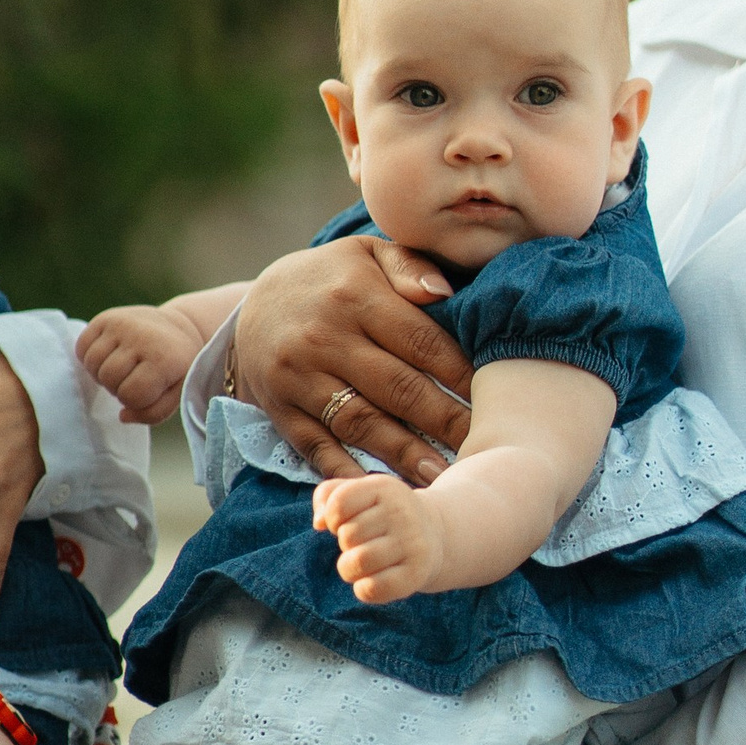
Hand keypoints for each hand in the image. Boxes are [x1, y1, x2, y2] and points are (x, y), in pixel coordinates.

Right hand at [77, 304, 197, 424]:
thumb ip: (153, 414)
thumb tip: (122, 416)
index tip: (144, 391)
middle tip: (129, 379)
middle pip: (108, 377)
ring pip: (92, 362)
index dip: (133, 400)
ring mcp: (122, 324)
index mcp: (163, 359)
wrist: (179, 329)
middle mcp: (141, 337)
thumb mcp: (176, 394)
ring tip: (118, 369)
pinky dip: (88, 357)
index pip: (130, 395)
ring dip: (101, 373)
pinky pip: (82, 346)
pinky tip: (107, 356)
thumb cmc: (175, 368)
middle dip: (116, 387)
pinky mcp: (106, 317)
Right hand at [234, 236, 470, 482]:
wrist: (250, 306)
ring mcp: (299, 379)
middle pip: (397, 388)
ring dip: (405, 455)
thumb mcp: (365, 253)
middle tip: (484, 447)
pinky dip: (349, 474)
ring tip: (445, 479)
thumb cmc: (329, 280)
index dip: (460, 373)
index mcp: (354, 296)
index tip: (495, 397)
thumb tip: (445, 294)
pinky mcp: (281, 411)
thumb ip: (408, 266)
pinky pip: (318, 448)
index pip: (420, 341)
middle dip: (445, 421)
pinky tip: (383, 491)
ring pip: (361, 423)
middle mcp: (324, 339)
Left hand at [311, 469, 447, 603]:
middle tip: (363, 542)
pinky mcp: (416, 574)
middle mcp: (401, 513)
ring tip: (362, 561)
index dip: (332, 518)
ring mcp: (412, 544)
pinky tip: (371, 579)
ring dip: (349, 568)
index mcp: (384, 488)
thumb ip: (328, 496)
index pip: (338, 505)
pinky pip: (372, 589)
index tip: (346, 520)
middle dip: (345, 544)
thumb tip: (318, 523)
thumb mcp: (359, 492)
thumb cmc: (383, 514)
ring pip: (357, 563)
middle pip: (347, 536)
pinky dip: (363, 589)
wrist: (434, 533)